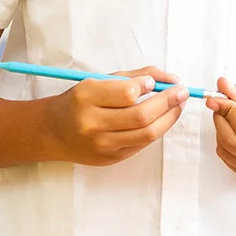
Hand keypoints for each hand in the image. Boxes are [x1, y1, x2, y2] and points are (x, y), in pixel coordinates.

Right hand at [47, 66, 187, 166]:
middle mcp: (92, 123)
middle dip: (168, 102)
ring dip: (169, 118)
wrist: (54, 132)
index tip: (156, 82)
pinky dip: (156, 130)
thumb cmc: (79, 102)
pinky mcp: (110, 158)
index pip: (127, 93)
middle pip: (141, 116)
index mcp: (86, 97)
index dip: (148, 85)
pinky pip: (142, 144)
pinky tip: (161, 119)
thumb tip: (171, 79)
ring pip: (147, 133)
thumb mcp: (99, 80)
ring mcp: (102, 144)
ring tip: (178, 105)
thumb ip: (135, 76)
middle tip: (182, 91)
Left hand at [207, 78, 235, 183]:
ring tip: (231, 115)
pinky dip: (226, 144)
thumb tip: (221, 88)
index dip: (227, 110)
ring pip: (227, 153)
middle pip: (232, 142)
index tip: (220, 96)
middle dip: (221, 119)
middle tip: (222, 103)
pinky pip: (229, 162)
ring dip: (221, 131)